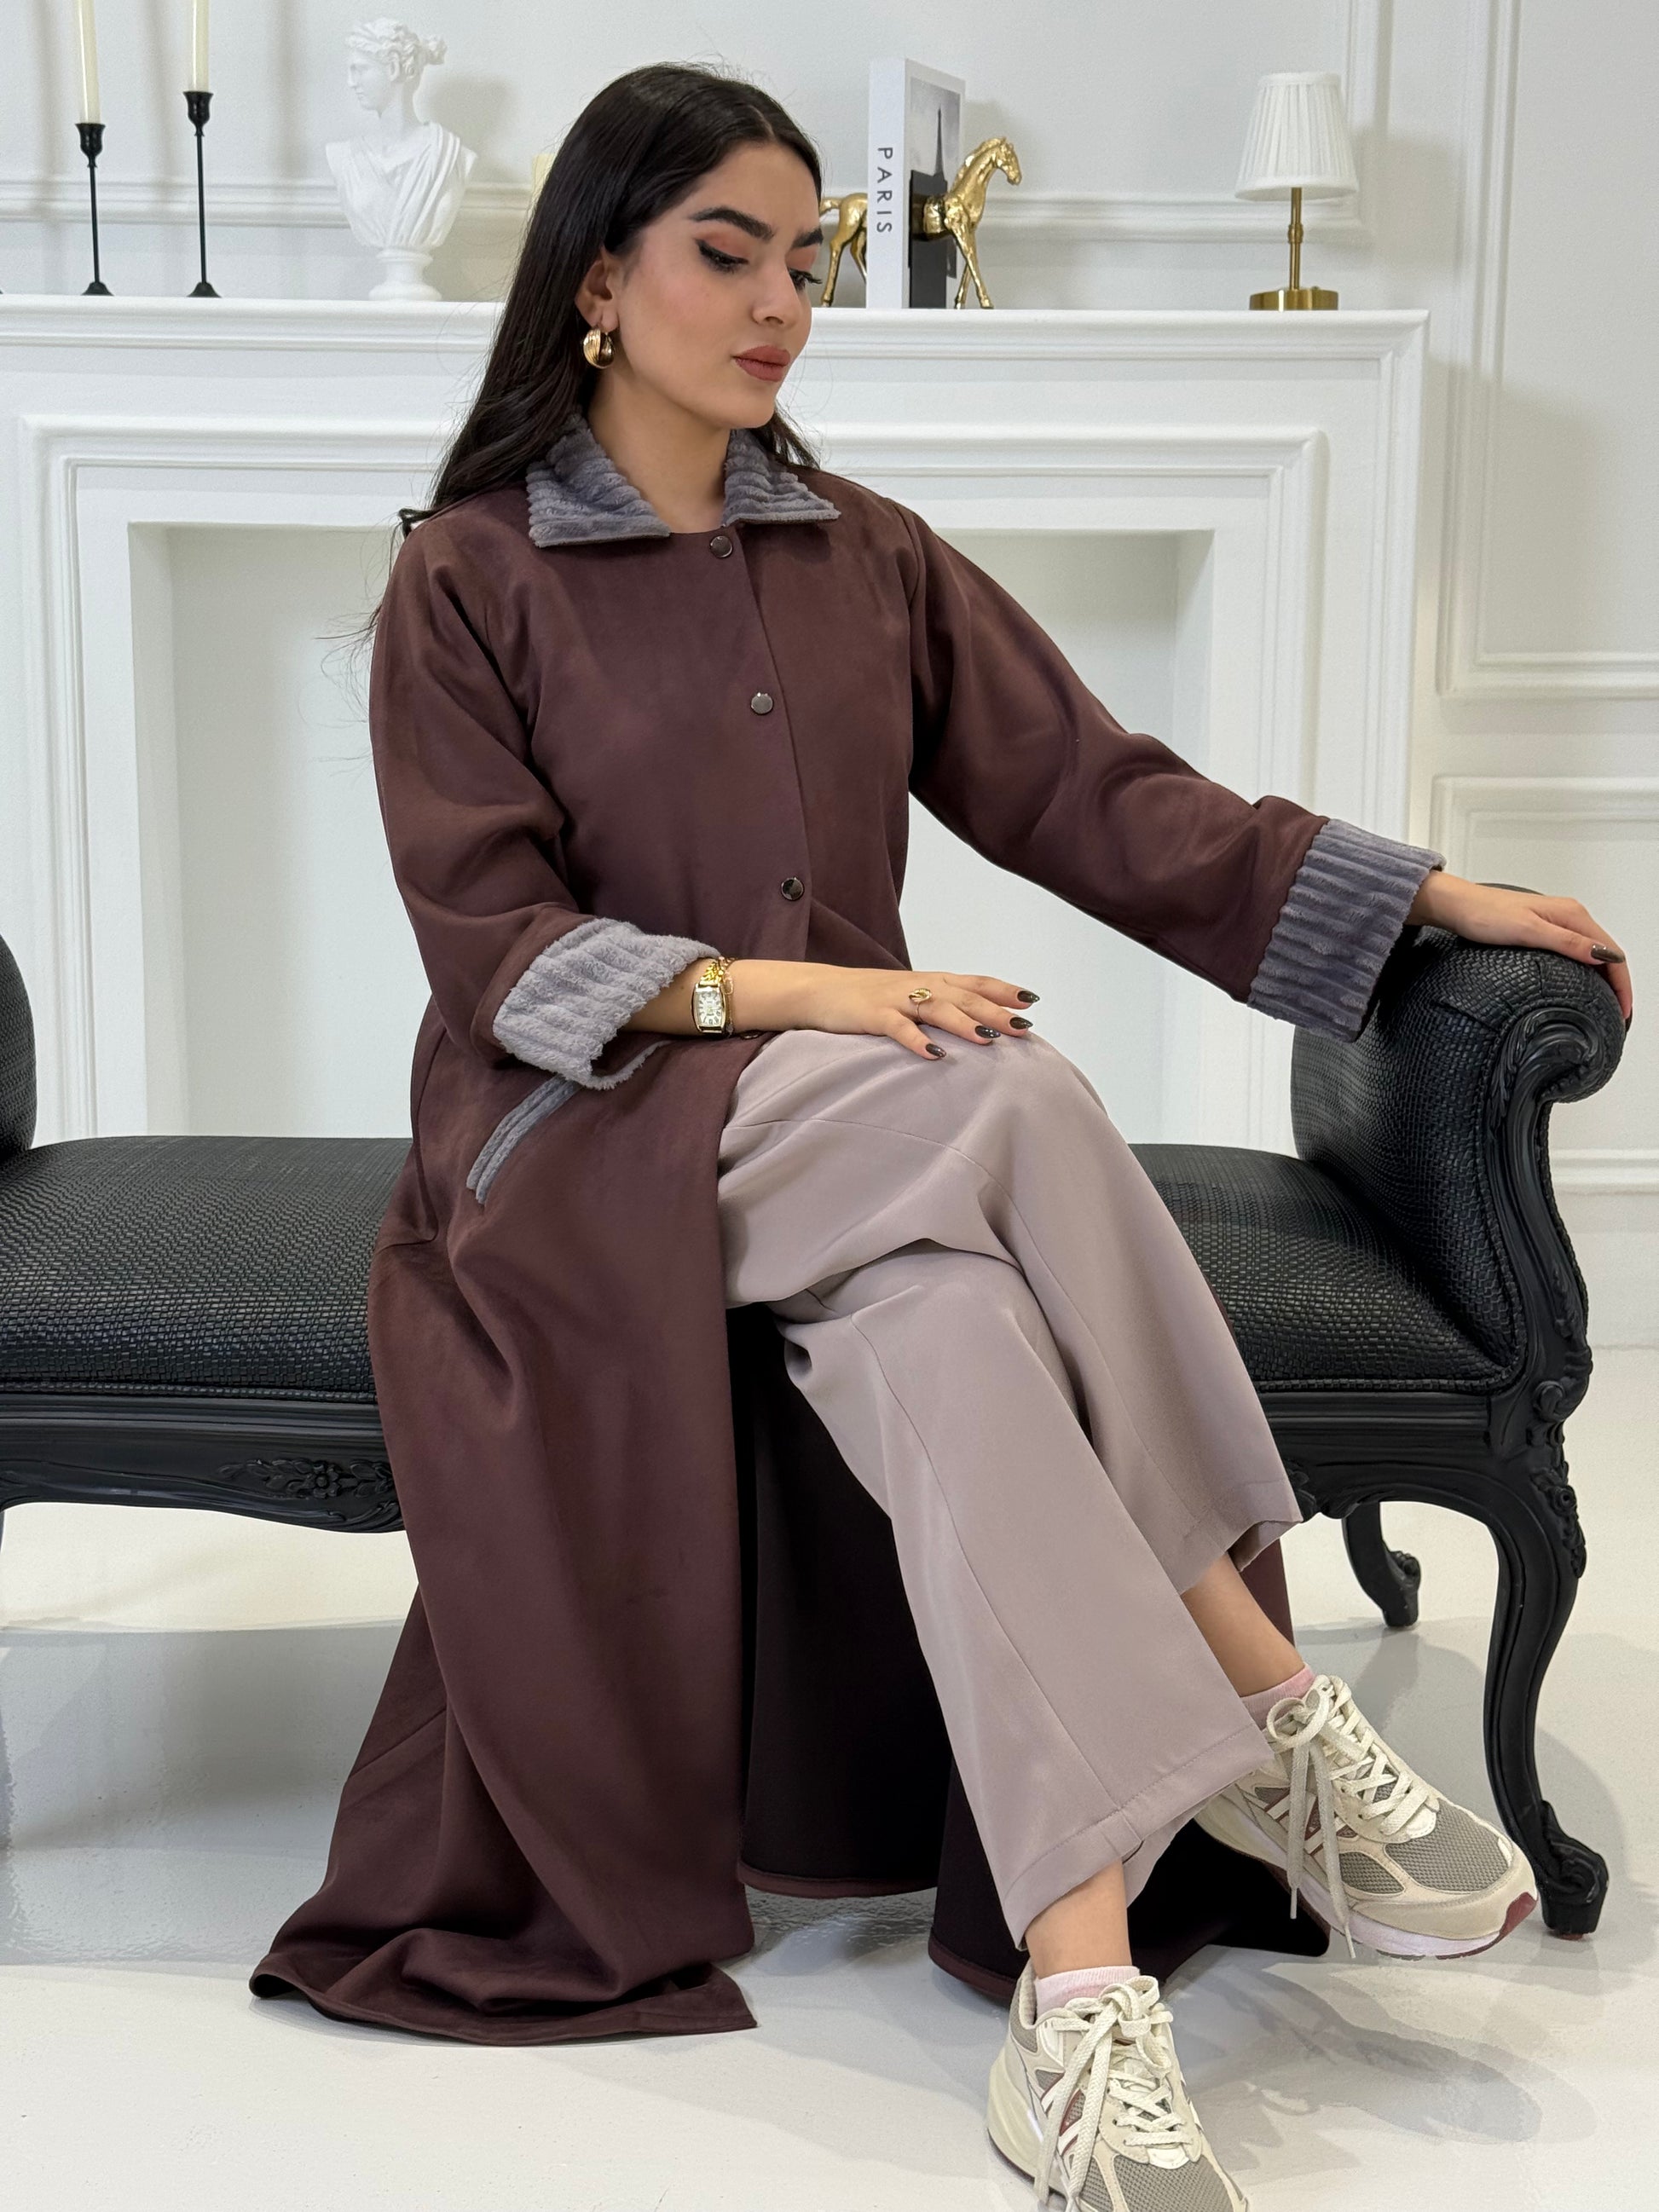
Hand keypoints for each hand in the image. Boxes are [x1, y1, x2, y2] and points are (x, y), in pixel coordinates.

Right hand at [728, 961, 1039, 1060]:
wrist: (817, 990)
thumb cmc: (866, 998)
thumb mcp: (907, 997)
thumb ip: (939, 1006)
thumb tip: (975, 1025)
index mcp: (929, 980)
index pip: (974, 982)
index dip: (1003, 990)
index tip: (1032, 1000)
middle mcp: (917, 985)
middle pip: (963, 996)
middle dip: (996, 1011)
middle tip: (1024, 1027)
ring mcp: (895, 999)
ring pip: (937, 1009)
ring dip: (965, 1024)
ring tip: (991, 1039)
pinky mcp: (872, 1015)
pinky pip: (898, 1028)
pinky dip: (918, 1041)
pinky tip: (935, 1055)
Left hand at [1408, 870, 1632, 1024]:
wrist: (1458, 906)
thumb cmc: (1485, 915)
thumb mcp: (1528, 931)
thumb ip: (1567, 943)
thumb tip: (1602, 956)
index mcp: (1573, 915)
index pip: (1611, 952)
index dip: (1622, 984)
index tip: (1622, 1010)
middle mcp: (1571, 916)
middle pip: (1608, 952)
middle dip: (1619, 983)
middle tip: (1620, 1014)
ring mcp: (1559, 922)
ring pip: (1595, 952)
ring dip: (1607, 977)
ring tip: (1608, 1005)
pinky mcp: (1546, 929)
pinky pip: (1579, 951)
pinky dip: (1589, 969)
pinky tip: (1585, 984)